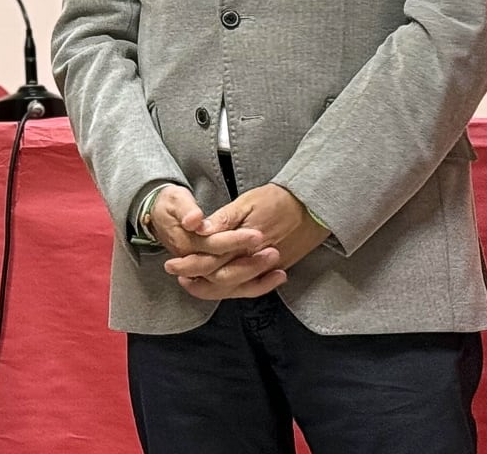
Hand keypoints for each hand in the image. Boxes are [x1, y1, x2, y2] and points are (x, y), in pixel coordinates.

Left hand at [165, 184, 329, 300]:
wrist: (313, 205)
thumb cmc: (277, 199)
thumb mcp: (246, 203)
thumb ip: (222, 220)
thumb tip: (198, 229)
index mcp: (245, 241)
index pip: (212, 260)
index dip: (190, 265)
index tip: (173, 264)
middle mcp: (256, 259)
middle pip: (222, 278)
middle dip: (197, 279)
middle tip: (178, 275)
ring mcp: (269, 266)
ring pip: (237, 286)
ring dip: (213, 287)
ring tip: (193, 283)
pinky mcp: (279, 267)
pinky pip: (255, 285)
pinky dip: (237, 287)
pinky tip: (223, 286)